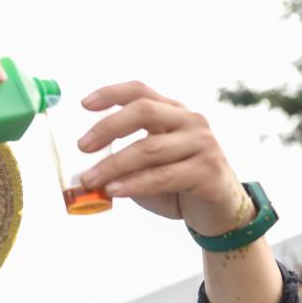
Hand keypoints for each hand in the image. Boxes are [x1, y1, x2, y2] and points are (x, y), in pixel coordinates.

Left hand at [76, 81, 253, 235]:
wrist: (219, 211)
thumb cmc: (177, 185)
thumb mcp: (147, 168)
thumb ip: (123, 164)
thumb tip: (86, 173)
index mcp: (173, 113)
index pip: (141, 91)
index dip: (111, 93)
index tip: (84, 104)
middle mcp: (190, 121)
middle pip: (144, 111)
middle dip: (108, 127)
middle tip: (83, 147)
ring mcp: (202, 143)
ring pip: (149, 147)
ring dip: (113, 164)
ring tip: (89, 179)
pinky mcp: (207, 170)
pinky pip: (162, 175)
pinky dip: (133, 184)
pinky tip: (114, 190)